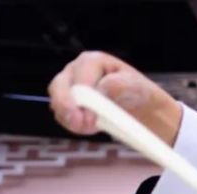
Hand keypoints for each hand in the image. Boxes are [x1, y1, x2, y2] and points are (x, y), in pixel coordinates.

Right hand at [47, 51, 182, 144]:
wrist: (139, 106)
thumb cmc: (137, 92)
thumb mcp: (135, 85)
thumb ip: (117, 84)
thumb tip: (101, 88)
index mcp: (92, 61)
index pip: (79, 79)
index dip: (82, 100)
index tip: (91, 119)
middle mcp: (76, 69)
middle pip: (58, 86)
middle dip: (66, 107)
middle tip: (79, 124)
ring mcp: (69, 86)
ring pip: (57, 102)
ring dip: (70, 119)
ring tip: (89, 128)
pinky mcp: (68, 103)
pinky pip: (62, 115)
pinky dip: (73, 125)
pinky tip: (89, 128)